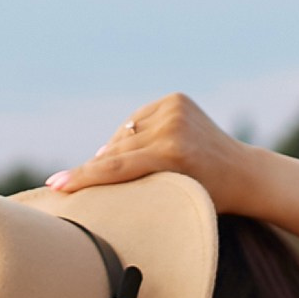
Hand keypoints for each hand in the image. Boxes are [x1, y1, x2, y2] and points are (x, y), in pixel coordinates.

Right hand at [48, 92, 258, 210]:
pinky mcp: (175, 99)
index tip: (56, 184)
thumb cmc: (207, 197)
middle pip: (117, 149)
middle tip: (62, 184)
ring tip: (104, 171)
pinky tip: (132, 151)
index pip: (117, 166)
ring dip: (113, 151)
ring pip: (124, 134)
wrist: (242, 172)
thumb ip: (136, 183)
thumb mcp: (171, 198)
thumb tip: (98, 156)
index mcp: (173, 155)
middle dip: (92, 166)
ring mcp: (175, 108)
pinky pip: (136, 120)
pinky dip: (130, 136)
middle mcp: (173, 127)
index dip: (83, 176)